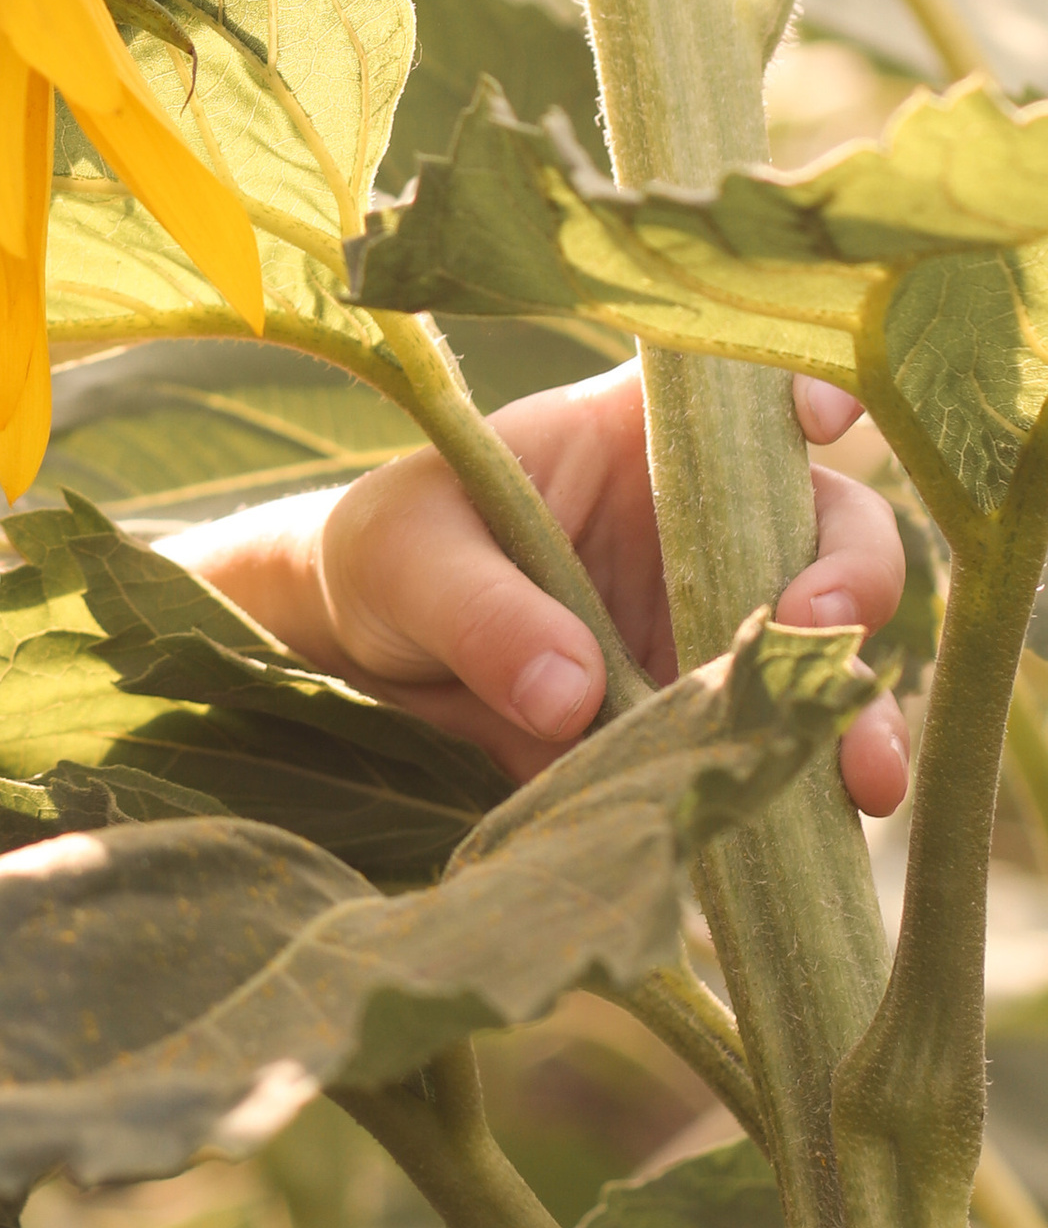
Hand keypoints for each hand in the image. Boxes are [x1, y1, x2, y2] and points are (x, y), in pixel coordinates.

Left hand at [301, 363, 908, 811]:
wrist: (363, 659)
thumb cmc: (386, 556)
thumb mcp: (407, 557)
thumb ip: (482, 610)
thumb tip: (571, 696)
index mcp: (637, 436)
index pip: (745, 391)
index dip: (802, 394)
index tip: (819, 420)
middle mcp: (703, 521)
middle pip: (829, 529)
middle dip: (853, 579)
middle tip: (817, 629)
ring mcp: (714, 621)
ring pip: (824, 655)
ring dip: (855, 712)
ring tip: (864, 773)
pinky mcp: (703, 714)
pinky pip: (774, 746)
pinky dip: (806, 789)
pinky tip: (815, 835)